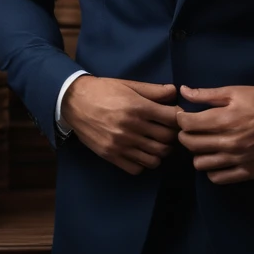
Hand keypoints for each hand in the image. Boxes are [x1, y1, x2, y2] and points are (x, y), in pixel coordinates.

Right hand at [60, 77, 179, 175]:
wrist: (75, 102)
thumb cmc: (103, 90)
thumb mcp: (129, 85)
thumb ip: (153, 90)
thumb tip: (175, 91)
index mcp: (138, 107)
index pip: (172, 119)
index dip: (179, 118)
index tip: (176, 116)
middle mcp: (132, 128)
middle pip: (166, 140)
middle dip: (172, 135)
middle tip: (168, 130)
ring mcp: (122, 145)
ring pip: (155, 158)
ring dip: (160, 151)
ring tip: (156, 142)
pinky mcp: (112, 156)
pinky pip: (137, 168)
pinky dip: (143, 163)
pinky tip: (141, 151)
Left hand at [176, 84, 253, 183]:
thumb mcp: (236, 91)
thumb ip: (207, 94)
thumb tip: (183, 91)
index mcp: (224, 119)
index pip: (187, 125)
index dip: (181, 118)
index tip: (184, 115)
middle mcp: (228, 142)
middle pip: (190, 144)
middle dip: (185, 135)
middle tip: (192, 129)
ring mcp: (238, 160)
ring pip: (201, 164)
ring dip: (198, 153)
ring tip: (205, 144)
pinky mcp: (247, 173)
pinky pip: (218, 178)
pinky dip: (212, 169)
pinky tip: (217, 158)